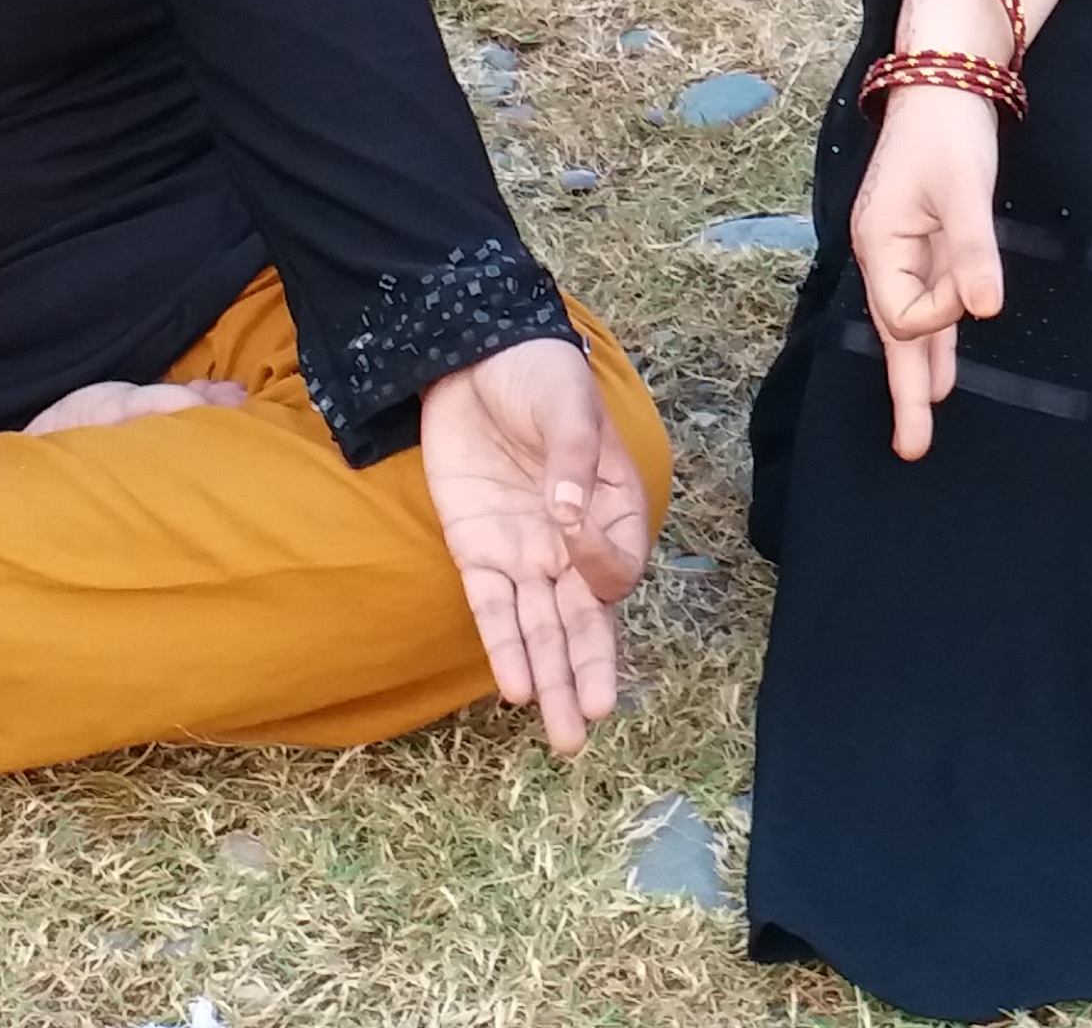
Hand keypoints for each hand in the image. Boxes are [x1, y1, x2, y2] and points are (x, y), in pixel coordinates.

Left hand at [419, 334, 649, 755]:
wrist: (475, 356)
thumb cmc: (539, 376)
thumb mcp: (567, 404)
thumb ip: (572, 457)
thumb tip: (568, 515)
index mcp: (612, 508)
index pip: (616, 566)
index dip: (601, 571)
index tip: (577, 548)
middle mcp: (572, 543)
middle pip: (585, 619)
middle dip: (588, 672)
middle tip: (589, 723)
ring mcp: (526, 552)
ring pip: (542, 629)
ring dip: (552, 679)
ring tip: (561, 734)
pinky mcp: (478, 551)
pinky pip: (493, 609)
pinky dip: (503, 647)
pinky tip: (515, 689)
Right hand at [851, 84, 1005, 461]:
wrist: (945, 78)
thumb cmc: (949, 130)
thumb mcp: (964, 189)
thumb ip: (972, 251)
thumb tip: (983, 310)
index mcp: (880, 243)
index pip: (904, 311)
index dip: (941, 315)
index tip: (974, 290)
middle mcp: (885, 254)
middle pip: (895, 335)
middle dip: (905, 391)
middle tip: (911, 449)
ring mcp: (904, 252)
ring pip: (911, 325)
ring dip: (918, 373)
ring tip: (919, 427)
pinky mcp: (928, 243)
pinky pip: (929, 303)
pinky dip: (937, 338)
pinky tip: (943, 371)